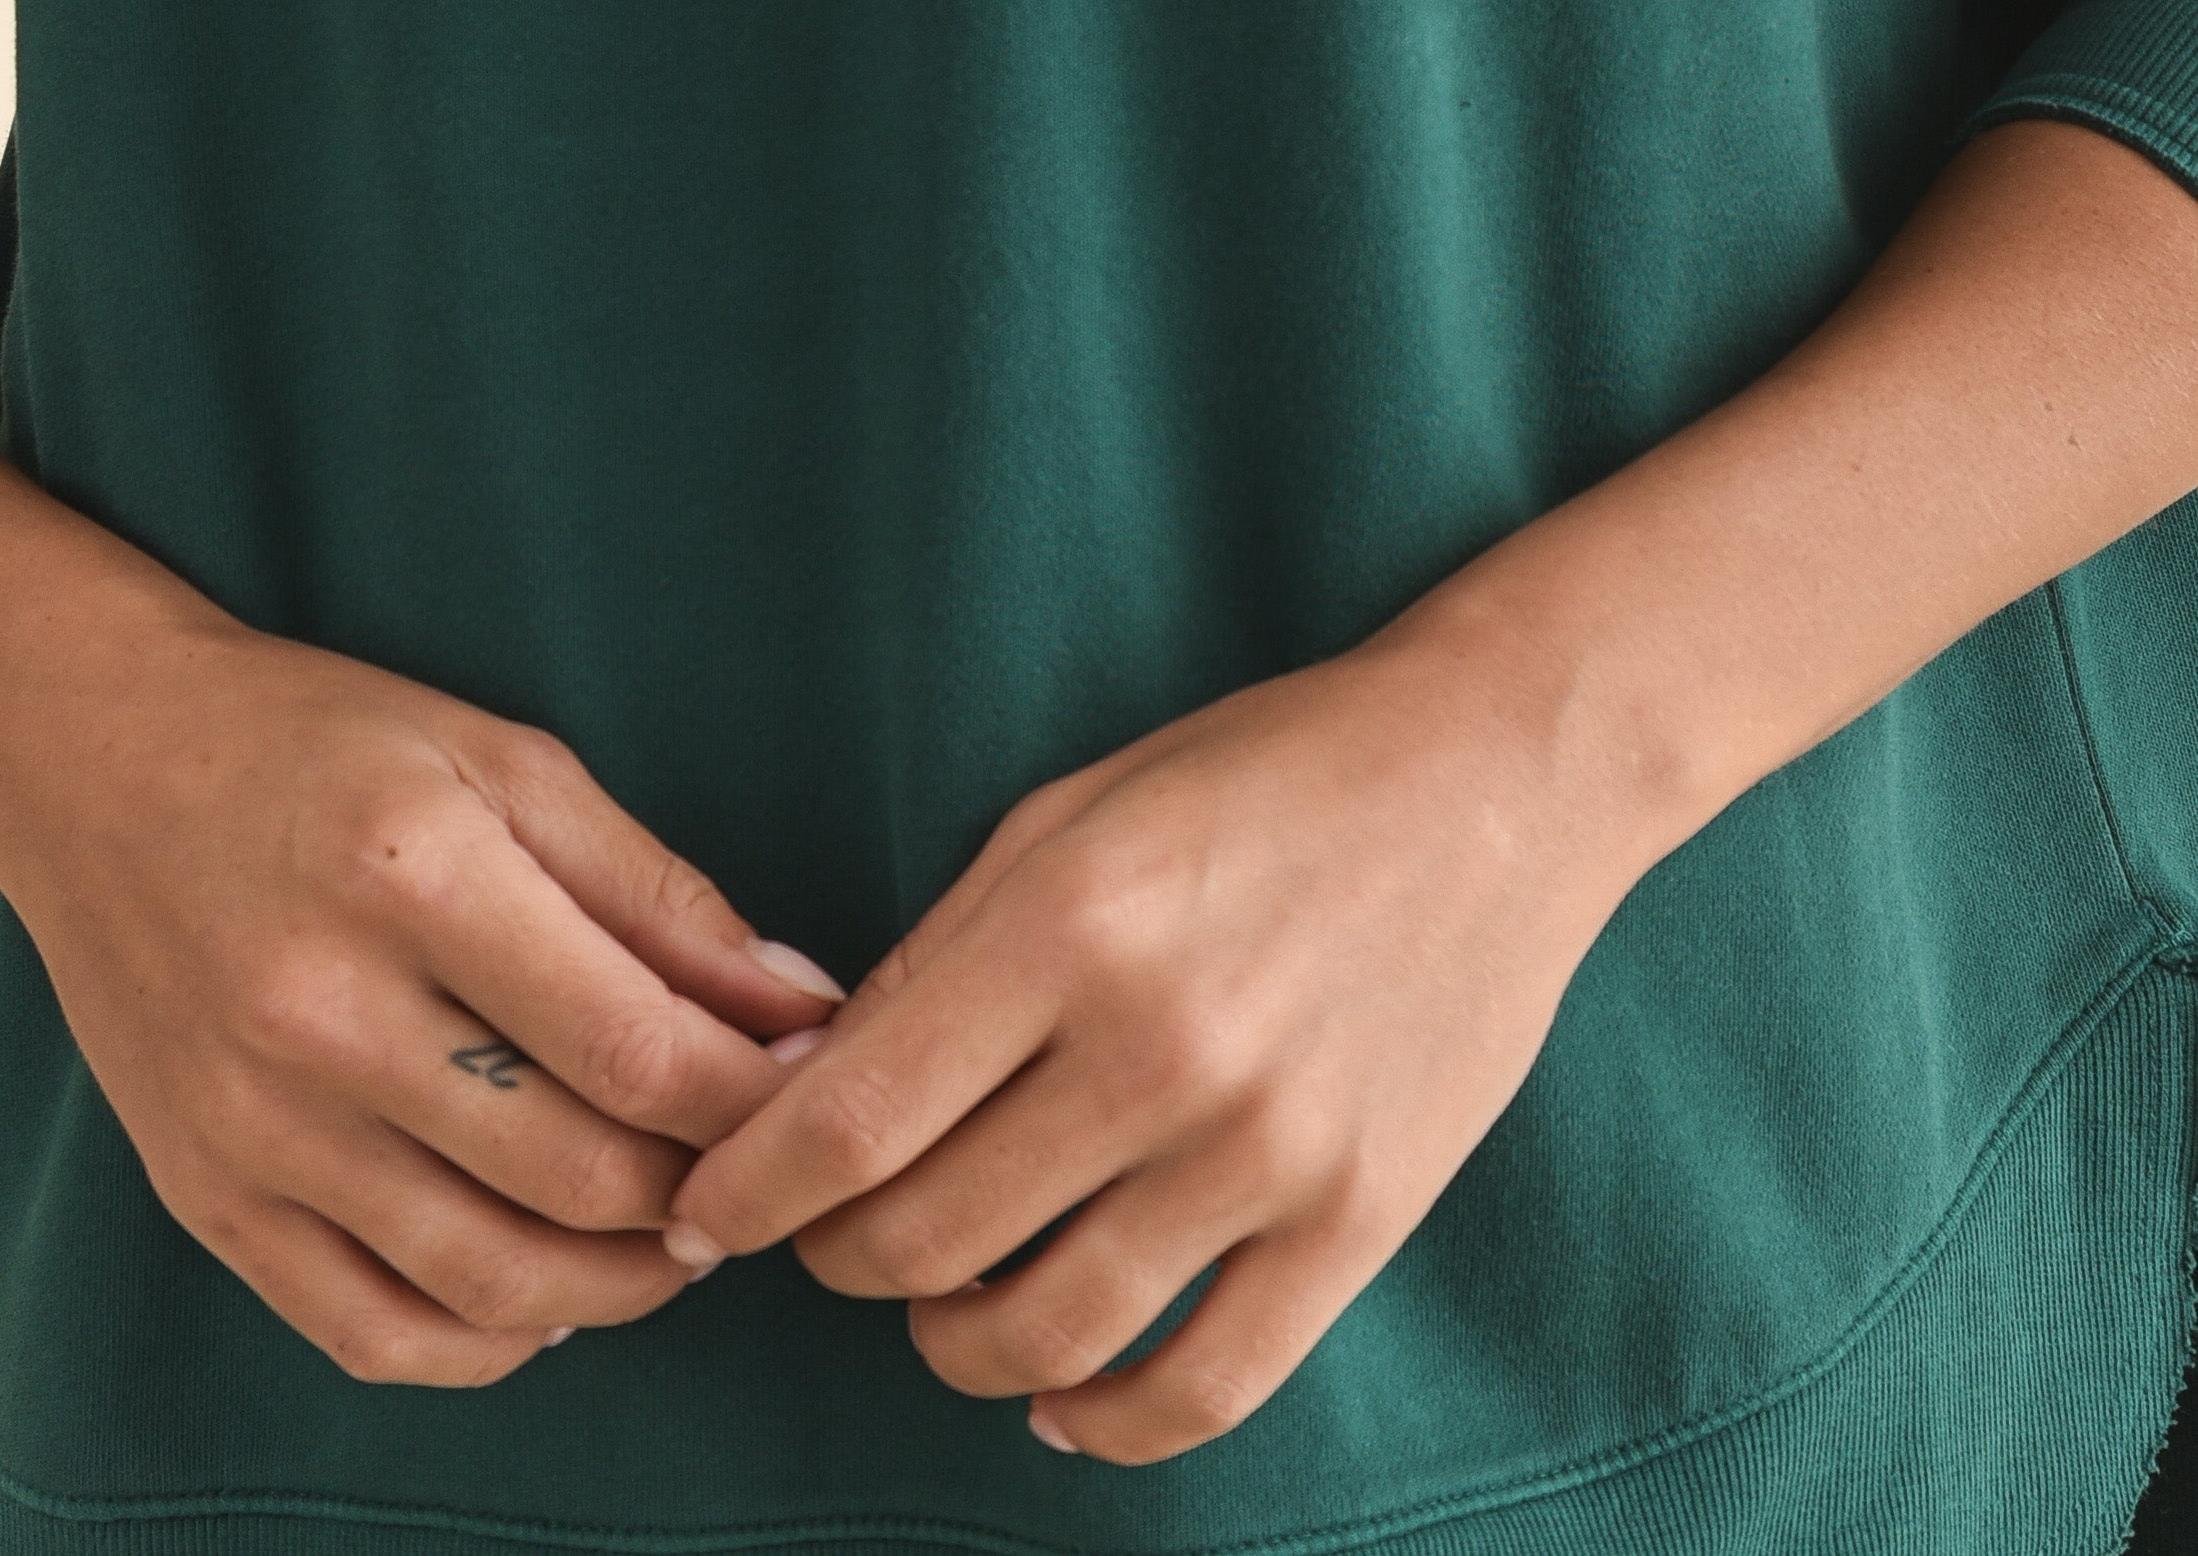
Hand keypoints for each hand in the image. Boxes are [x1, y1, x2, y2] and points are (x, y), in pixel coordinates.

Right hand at [0, 610, 844, 1384]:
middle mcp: (324, 1014)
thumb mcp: (506, 761)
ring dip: (622, 1286)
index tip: (816, 1089)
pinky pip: (371, 1330)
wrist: (95, 763)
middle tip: (761, 1167)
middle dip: (706, 1190)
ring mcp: (256, 1123)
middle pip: (577, 1176)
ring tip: (680, 1237)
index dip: (753, 1096)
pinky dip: (487, 1341)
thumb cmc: (323, 742)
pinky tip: (548, 1294)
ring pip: (490, 1279)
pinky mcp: (205, 1195)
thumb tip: (800, 1006)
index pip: (633, 1048)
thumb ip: (656, 893)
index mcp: (415, 876)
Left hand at [660, 613, 1647, 1463]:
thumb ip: (937, 958)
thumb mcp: (1069, 816)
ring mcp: (1267, 1147)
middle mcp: (1161, 1047)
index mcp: (1069, 924)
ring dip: (955, 1346)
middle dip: (840, 1260)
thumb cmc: (1260, 776)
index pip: (849, 1121)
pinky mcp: (1359, 1219)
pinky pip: (1203, 1388)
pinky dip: (1105, 1425)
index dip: (749, 1193)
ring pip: (1045, 1334)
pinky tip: (1060, 1396)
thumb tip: (806, 1095)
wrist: (1493, 777)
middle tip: (830, 1241)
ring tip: (943, 1310)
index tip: (708, 1216)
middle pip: (925, 1239)